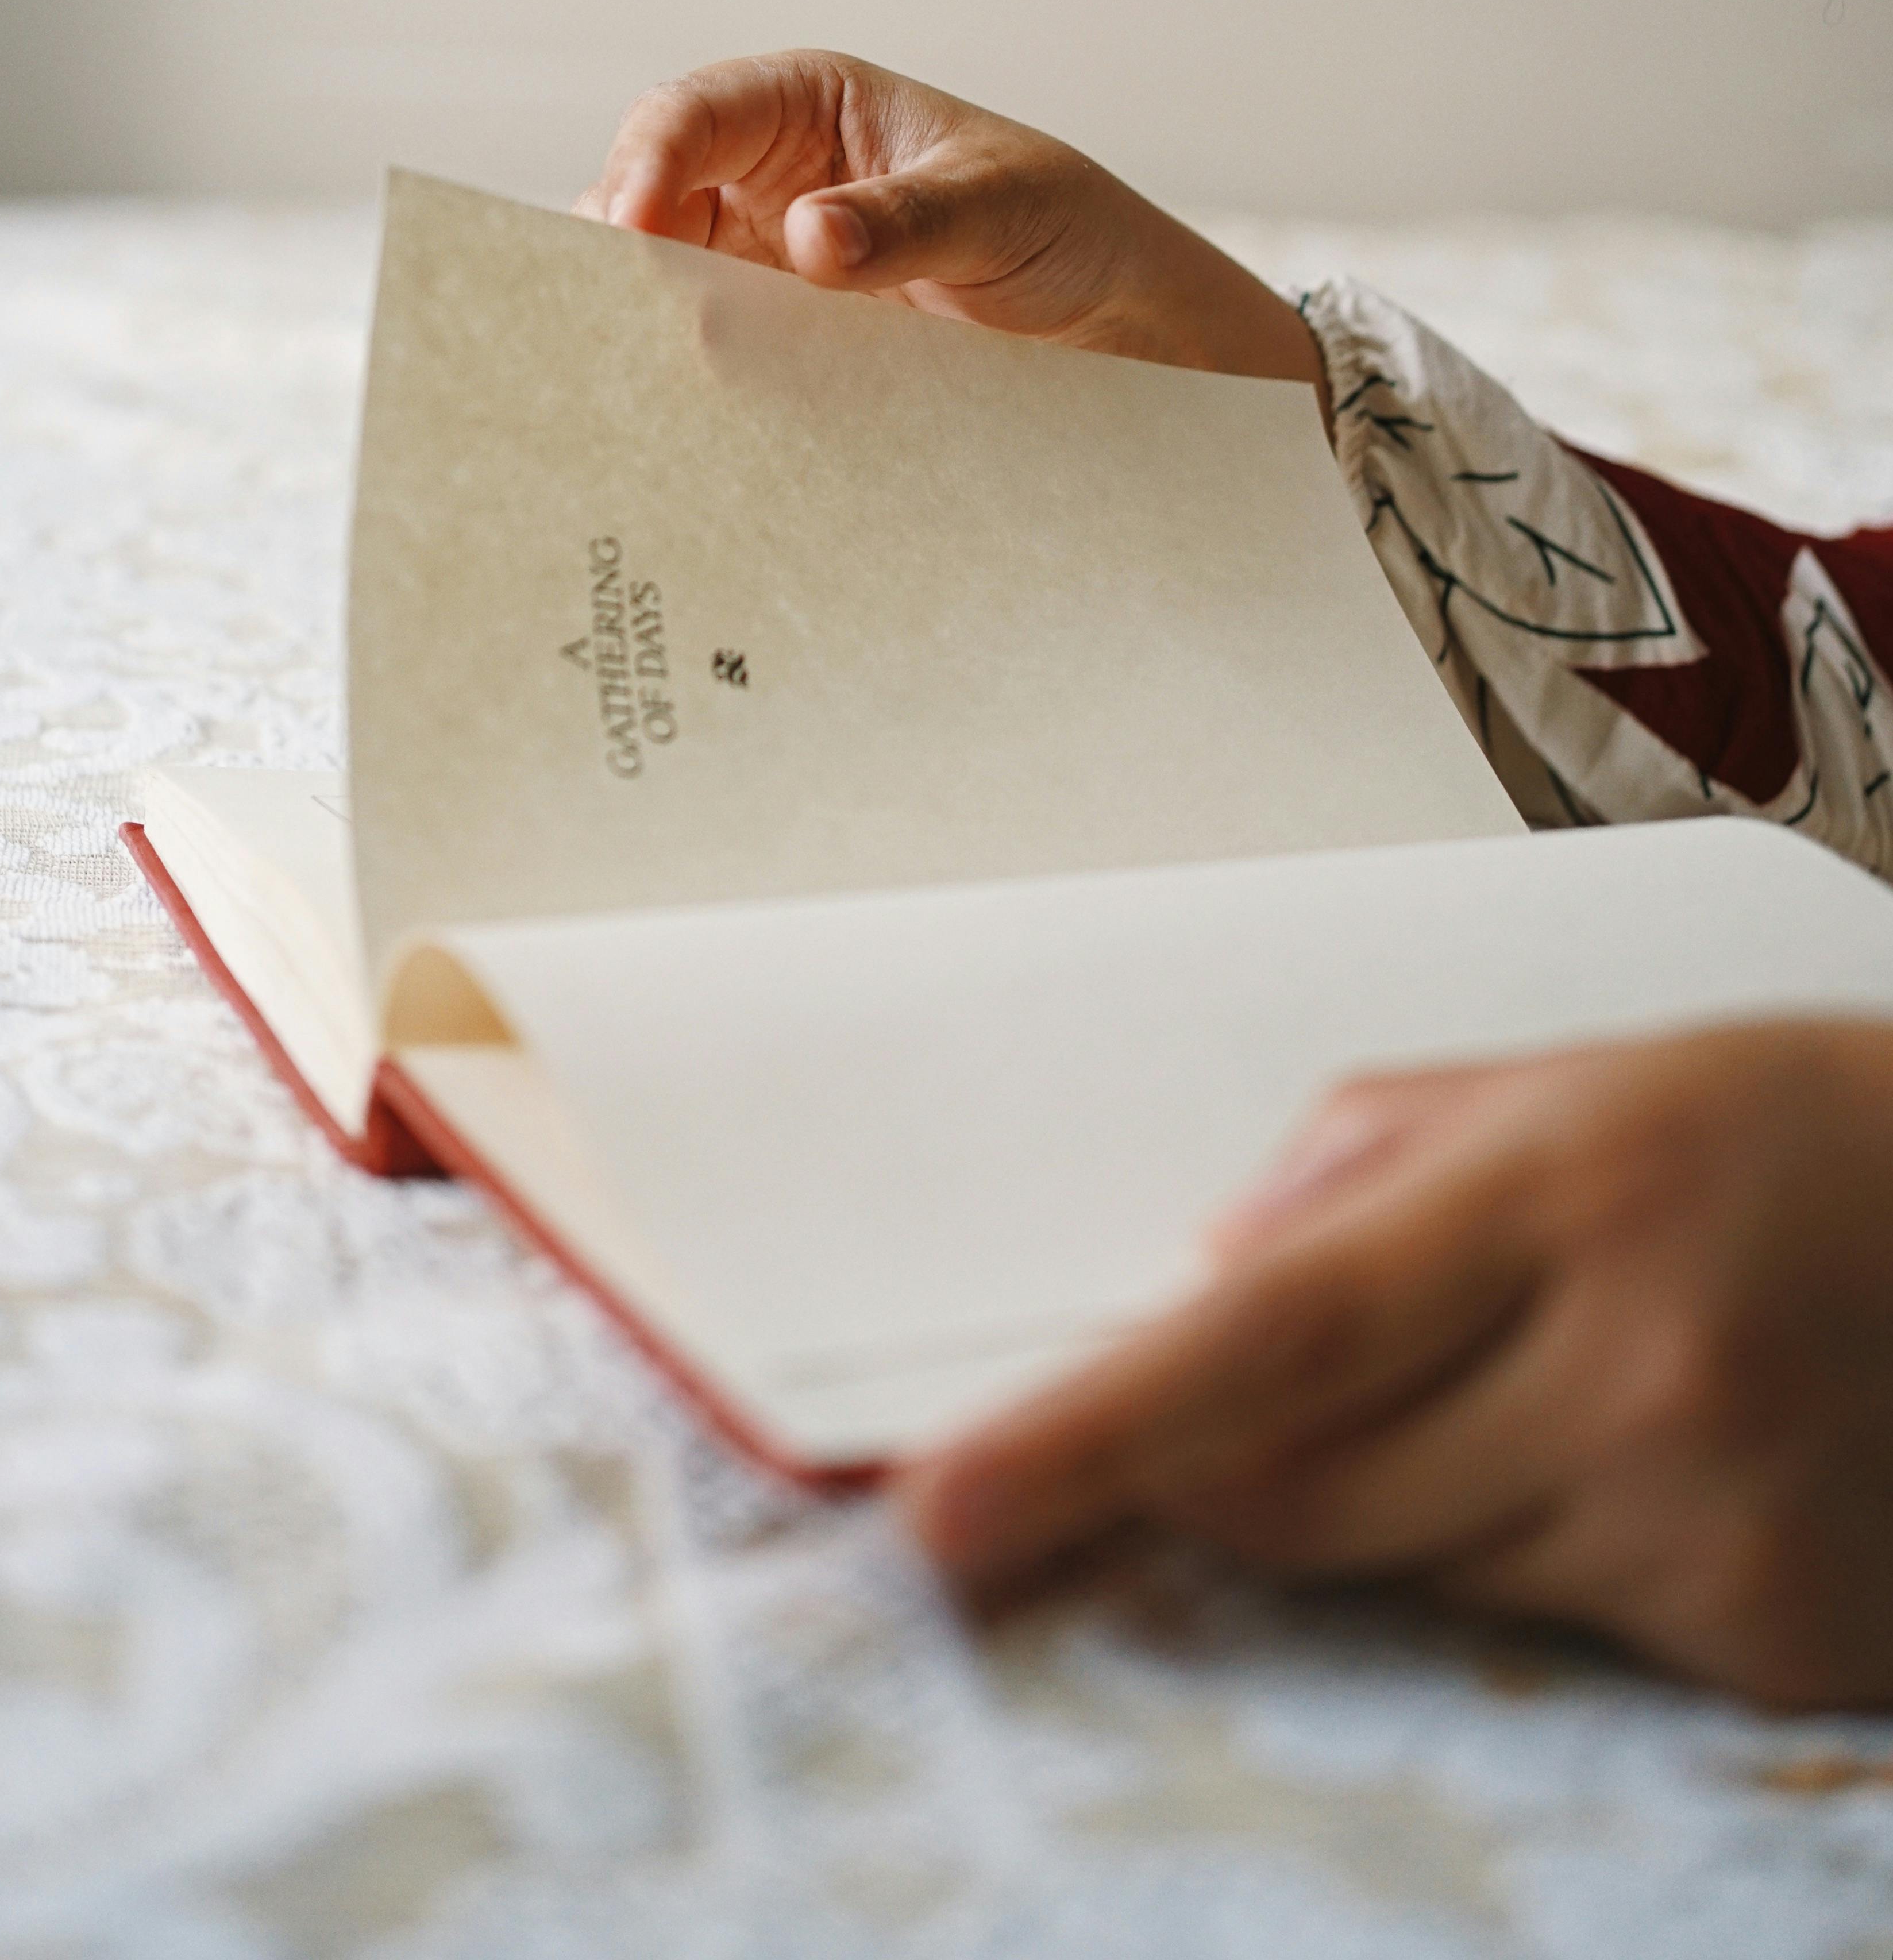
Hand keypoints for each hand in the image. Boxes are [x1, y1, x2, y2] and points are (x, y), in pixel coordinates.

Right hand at [583, 50, 1322, 389]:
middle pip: (650, 203)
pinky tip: (687, 422)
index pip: (693, 117)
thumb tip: (812, 238)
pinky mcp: (785, 349)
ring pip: (666, 288)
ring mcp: (769, 270)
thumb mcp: (1003, 208)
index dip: (648, 166)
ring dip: (647, 329)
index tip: (631, 232)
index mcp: (811, 107)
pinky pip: (713, 360)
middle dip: (621, 256)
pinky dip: (691, 387)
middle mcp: (772, 180)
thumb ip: (909, 221)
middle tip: (607, 324)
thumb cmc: (1072, 228)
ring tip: (637, 383)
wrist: (1127, 332)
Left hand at [900, 1018, 1892, 1708]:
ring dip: (1412, 1497)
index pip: (1268, 1337)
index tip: (947, 1504)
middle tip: (1226, 1416)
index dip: (1091, 1432)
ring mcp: (1706, 1524)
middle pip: (1303, 1500)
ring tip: (1551, 1373)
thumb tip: (1199, 1287)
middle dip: (1220, 1473)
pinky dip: (1540, 1555)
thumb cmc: (1777, 1134)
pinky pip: (1544, 1636)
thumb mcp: (1556, 1084)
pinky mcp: (1765, 1640)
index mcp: (1557, 1193)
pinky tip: (1651, 1449)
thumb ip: (1350, 1168)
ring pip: (1414, 1579)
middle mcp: (1633, 1369)